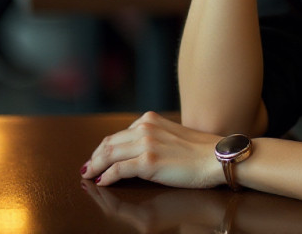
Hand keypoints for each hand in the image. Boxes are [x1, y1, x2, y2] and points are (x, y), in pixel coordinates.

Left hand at [82, 111, 223, 187]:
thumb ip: (152, 137)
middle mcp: (145, 128)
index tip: (97, 157)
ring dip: (95, 166)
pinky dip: (107, 176)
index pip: (118, 134)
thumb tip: (133, 152)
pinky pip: (118, 169)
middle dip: (95, 157)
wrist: (215, 157)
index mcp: (150, 119)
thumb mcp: (170, 135)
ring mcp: (146, 144)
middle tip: (86, 168)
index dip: (104, 147)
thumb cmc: (198, 150)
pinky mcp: (149, 162)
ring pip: (109, 154)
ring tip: (89, 175)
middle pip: (109, 142)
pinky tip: (103, 182)